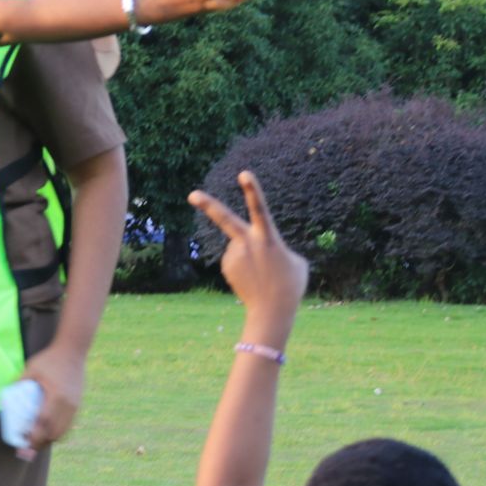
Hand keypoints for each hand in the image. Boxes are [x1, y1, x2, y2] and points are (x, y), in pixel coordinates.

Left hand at [18, 343, 85, 460]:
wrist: (73, 351)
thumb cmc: (50, 359)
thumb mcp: (31, 368)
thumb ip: (18, 382)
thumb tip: (2, 399)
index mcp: (56, 395)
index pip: (44, 422)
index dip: (35, 436)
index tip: (24, 443)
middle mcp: (68, 404)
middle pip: (55, 432)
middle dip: (41, 443)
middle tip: (27, 447)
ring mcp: (75, 406)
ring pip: (63, 431)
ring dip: (50, 440)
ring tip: (36, 443)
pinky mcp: (78, 405)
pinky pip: (69, 425)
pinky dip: (58, 433)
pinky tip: (48, 433)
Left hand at [189, 169, 308, 333]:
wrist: (272, 311)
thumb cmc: (290, 284)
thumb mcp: (294, 261)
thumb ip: (276, 246)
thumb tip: (259, 248)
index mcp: (268, 238)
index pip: (259, 209)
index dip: (252, 190)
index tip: (244, 173)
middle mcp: (247, 243)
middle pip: (225, 219)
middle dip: (207, 205)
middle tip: (191, 194)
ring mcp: (234, 255)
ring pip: (240, 246)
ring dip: (250, 257)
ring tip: (262, 274)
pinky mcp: (226, 266)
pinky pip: (235, 258)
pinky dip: (244, 266)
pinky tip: (252, 279)